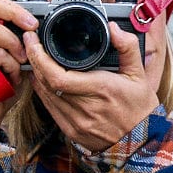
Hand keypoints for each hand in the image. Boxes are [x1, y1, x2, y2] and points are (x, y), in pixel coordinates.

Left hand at [24, 22, 160, 152]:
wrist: (141, 143)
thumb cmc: (140, 109)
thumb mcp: (139, 75)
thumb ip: (128, 47)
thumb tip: (114, 28)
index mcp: (101, 90)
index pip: (57, 76)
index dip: (39, 57)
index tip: (34, 40)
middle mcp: (85, 108)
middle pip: (46, 83)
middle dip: (34, 60)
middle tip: (31, 43)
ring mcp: (76, 122)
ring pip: (44, 96)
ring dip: (36, 76)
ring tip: (34, 58)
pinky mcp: (71, 132)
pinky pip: (50, 108)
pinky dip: (43, 92)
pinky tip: (42, 81)